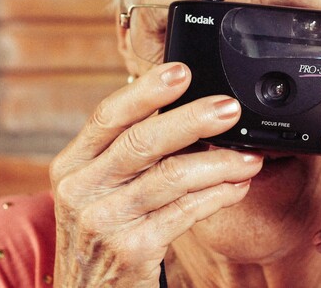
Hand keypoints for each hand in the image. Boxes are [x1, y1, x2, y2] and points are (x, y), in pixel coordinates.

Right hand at [49, 62, 262, 286]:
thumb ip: (127, 156)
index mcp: (71, 166)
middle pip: (141, 142)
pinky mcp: (131, 250)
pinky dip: (217, 197)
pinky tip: (237, 187)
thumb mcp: (97, 192)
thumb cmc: (101, 238)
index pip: (107, 117)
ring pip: (170, 178)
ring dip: (219, 164)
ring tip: (250, 156)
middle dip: (191, 120)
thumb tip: (183, 113)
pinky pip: (184, 213)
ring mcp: (104, 222)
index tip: (181, 70)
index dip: (146, 91)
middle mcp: (80, 190)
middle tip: (229, 108)